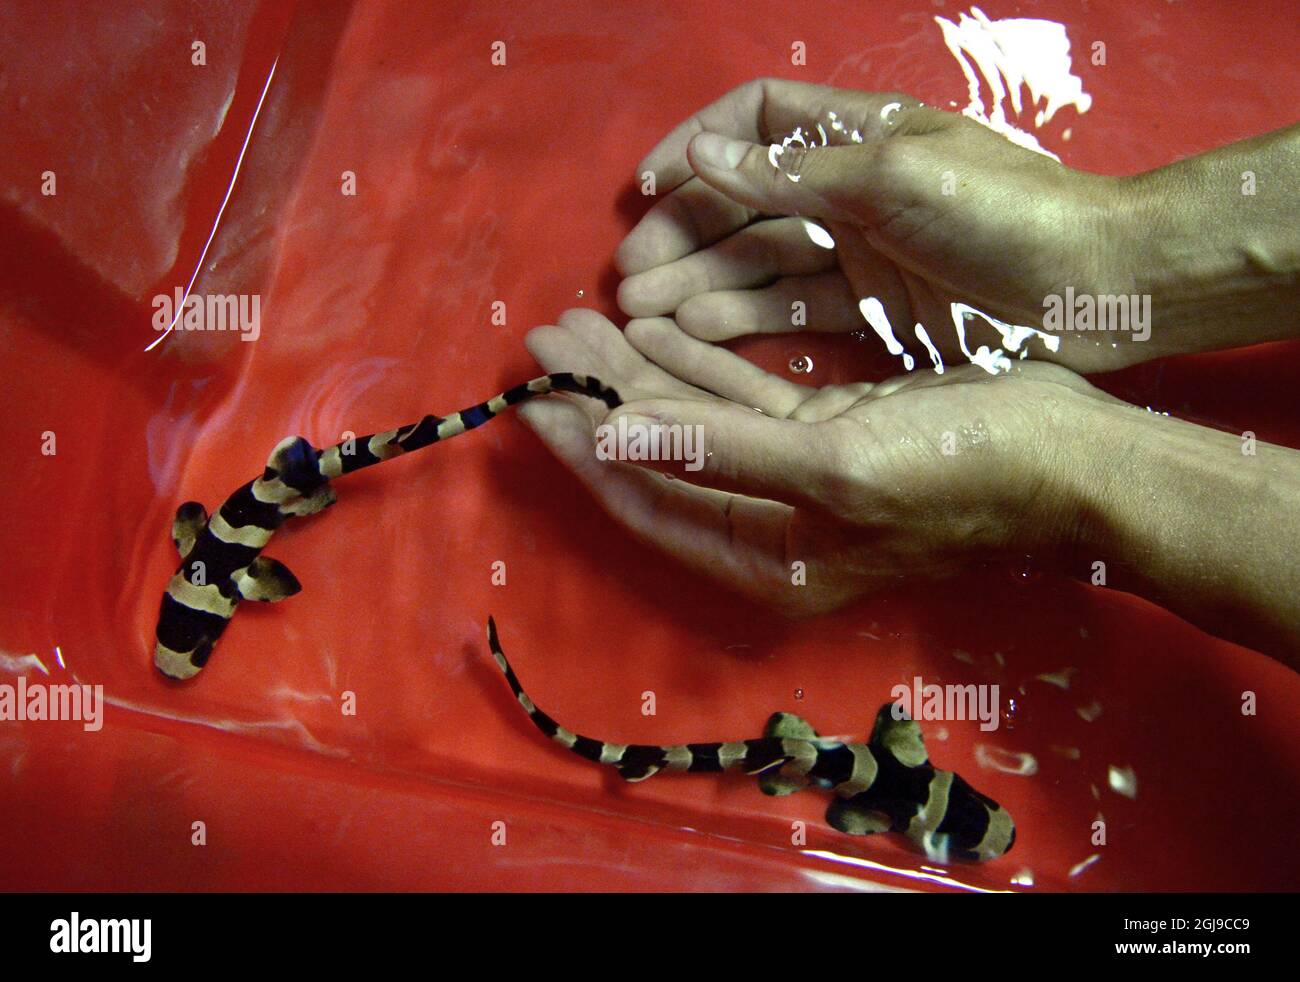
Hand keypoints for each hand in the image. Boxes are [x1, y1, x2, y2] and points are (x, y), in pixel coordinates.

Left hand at [522, 309, 1120, 614]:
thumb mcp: (832, 463)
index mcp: (763, 556)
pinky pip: (741, 400)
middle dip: (601, 397)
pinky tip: (658, 332)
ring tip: (584, 322)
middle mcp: (769, 528)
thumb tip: (611, 438)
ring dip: (642, 373)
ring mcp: (796, 482)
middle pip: (658, 458)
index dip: (584, 446)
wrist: (1073, 457)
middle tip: (548, 334)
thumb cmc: (959, 470)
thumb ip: (717, 449)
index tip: (534, 390)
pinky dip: (699, 367)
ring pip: (694, 422)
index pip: (643, 498)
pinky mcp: (825, 437)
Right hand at [616, 78, 1153, 372]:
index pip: (757, 122)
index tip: (647, 189)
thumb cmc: (1004, 215)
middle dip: (686, 234)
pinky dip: (749, 318)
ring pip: (762, 261)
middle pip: (746, 202)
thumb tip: (702, 155)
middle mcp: (852, 188)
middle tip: (630, 278)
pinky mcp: (877, 309)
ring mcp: (862, 252)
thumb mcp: (894, 179)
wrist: (1098, 289)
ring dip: (703, 282)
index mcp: (860, 135)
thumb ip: (795, 173)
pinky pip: (797, 309)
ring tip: (647, 314)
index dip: (697, 147)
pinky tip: (699, 331)